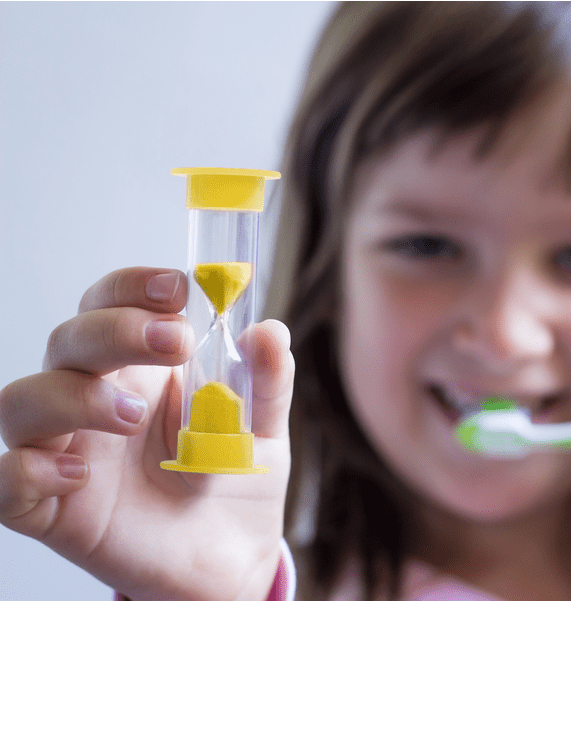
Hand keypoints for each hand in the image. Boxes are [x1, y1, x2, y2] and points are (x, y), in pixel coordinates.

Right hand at [0, 267, 293, 599]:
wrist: (231, 558)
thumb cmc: (234, 482)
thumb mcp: (263, 430)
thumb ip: (266, 383)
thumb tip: (270, 332)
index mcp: (141, 368)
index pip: (112, 305)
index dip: (132, 287)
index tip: (177, 287)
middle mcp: (94, 399)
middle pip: (69, 339)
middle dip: (116, 330)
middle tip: (175, 342)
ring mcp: (69, 451)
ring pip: (23, 401)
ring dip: (74, 397)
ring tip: (134, 417)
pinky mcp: (54, 510)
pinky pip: (6, 482)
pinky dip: (28, 470)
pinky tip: (79, 473)